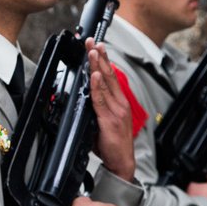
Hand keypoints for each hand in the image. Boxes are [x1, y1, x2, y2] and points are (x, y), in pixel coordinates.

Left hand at [87, 40, 135, 180]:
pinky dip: (97, 86)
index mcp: (119, 102)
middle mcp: (120, 103)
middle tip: (92, 42)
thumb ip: (97, 108)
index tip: (97, 47)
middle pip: (108, 75)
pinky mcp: (110, 119)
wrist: (122, 163)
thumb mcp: (104, 122)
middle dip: (99, 57)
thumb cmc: (113, 144)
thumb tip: (84, 98)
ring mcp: (116, 110)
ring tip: (93, 52)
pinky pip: (100, 99)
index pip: (110, 77)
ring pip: (105, 83)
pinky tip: (94, 75)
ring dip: (98, 66)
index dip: (103, 61)